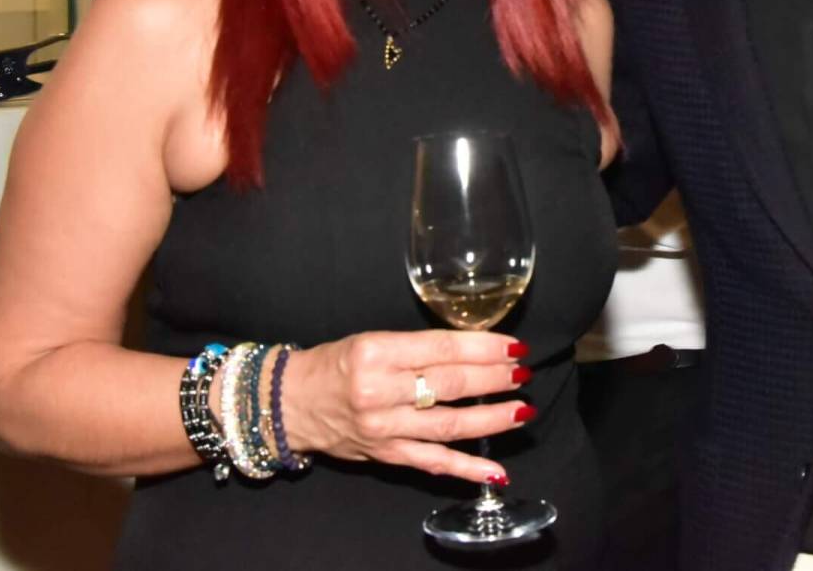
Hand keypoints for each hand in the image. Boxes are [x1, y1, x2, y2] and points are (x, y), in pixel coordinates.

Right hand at [281, 330, 532, 483]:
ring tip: (521, 410)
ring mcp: (384, 428)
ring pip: (449, 424)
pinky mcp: (385, 455)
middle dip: (494, 378)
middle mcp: (380, 391)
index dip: (483, 348)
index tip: (512, 346)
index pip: (442, 349)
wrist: (289, 402)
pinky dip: (467, 469)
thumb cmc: (334, 365)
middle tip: (523, 372)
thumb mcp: (371, 340)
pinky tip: (496, 471)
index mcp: (377, 353)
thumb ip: (418, 348)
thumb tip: (473, 350)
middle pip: (450, 384)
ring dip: (491, 419)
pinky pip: (433, 463)